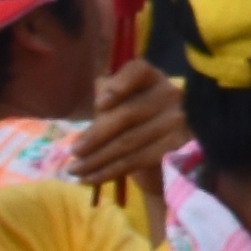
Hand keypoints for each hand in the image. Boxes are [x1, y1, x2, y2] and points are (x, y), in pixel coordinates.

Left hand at [69, 59, 185, 192]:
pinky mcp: (174, 146)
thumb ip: (105, 102)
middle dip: (97, 136)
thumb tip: (92, 117)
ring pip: (131, 142)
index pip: (137, 72)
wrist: (161, 138)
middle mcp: (168, 94)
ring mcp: (175, 121)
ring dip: (98, 159)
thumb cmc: (131, 114)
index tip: (100, 104)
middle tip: (74, 152)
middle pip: (129, 114)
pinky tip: (91, 178)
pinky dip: (111, 171)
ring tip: (75, 170)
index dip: (119, 86)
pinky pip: (138, 160)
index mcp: (149, 77)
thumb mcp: (119, 101)